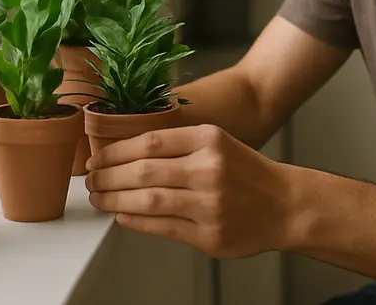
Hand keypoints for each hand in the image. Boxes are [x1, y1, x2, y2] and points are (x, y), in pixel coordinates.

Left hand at [84, 124, 296, 257]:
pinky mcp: (208, 235)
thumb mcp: (218, 143)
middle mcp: (208, 169)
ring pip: (147, 200)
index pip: (149, 142)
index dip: (115, 152)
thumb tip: (125, 154)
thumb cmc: (247, 174)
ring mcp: (208, 205)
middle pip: (142, 171)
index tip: (97, 158)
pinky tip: (122, 215)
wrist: (285, 205)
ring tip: (99, 198)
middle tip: (91, 179)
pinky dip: (135, 221)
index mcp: (209, 140)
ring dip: (114, 200)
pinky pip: (161, 227)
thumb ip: (179, 146)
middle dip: (107, 177)